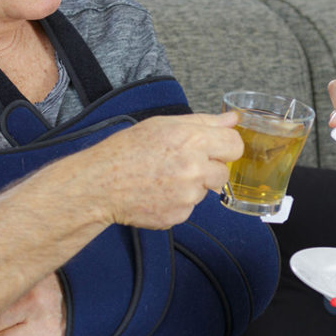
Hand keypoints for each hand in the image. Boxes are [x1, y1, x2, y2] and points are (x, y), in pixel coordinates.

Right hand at [90, 111, 242, 228]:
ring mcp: (188, 196)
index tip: (214, 148)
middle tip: (181, 164)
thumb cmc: (127, 150)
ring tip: (164, 178)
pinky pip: (190, 208)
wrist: (101, 184)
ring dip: (192, 186)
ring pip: (205, 191)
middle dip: (208, 169)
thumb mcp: (163, 125)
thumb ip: (203, 122)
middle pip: (223, 172)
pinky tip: (158, 193)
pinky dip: (178, 202)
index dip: (225, 146)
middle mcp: (194, 169)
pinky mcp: (179, 215)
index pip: (235, 145)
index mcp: (193, 141)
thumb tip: (232, 119)